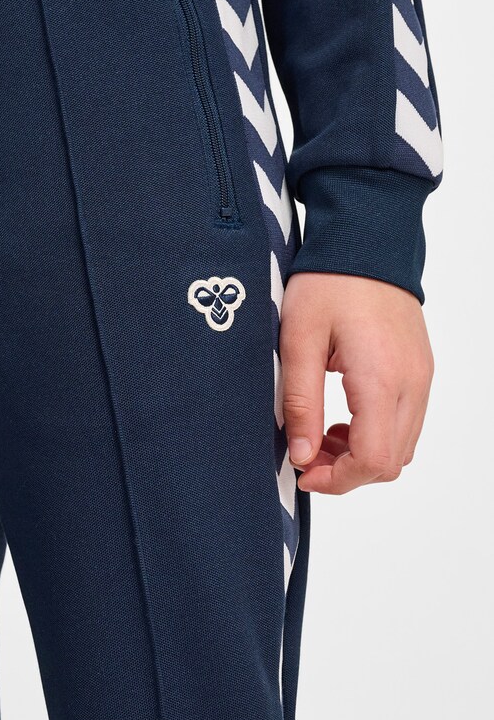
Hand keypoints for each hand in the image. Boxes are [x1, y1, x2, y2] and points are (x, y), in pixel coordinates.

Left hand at [280, 273, 433, 494]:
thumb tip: (302, 455)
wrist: (366, 240)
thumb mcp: (298, 340)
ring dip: (362, 455)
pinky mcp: (420, 370)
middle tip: (307, 457)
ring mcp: (422, 377)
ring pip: (402, 446)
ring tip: (320, 435)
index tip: (304, 474)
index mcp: (381, 379)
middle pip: (392, 462)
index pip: (374, 460)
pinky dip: (376, 434)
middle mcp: (412, 383)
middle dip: (348, 473)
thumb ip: (300, 402)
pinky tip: (342, 417)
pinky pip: (406, 422)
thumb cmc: (328, 283)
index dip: (338, 480)